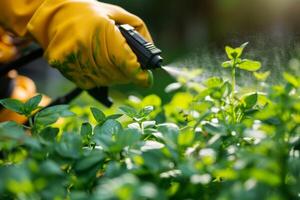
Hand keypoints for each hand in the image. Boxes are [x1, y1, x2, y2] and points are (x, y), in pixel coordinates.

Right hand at [28, 0, 152, 88]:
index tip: (146, 80)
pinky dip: (98, 79)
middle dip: (127, 75)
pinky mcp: (62, 66)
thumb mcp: (119, 15)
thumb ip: (139, 33)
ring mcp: (71, 56)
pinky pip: (88, 83)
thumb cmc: (91, 14)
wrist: (56, 16)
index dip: (138, 74)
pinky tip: (98, 67)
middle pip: (115, 73)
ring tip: (112, 65)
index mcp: (101, 28)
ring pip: (103, 80)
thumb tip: (151, 56)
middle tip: (131, 71)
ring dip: (113, 77)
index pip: (125, 60)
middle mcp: (85, 43)